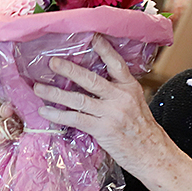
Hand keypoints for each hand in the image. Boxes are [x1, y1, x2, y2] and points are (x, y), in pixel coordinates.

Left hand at [32, 35, 191, 190]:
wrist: (153, 154)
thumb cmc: (143, 130)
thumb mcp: (136, 104)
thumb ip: (118, 92)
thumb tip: (95, 82)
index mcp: (130, 88)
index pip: (116, 64)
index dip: (103, 49)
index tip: (92, 36)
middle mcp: (120, 97)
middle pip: (91, 79)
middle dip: (69, 69)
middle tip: (52, 62)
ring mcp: (110, 113)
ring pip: (78, 99)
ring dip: (55, 93)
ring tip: (38, 88)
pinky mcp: (102, 129)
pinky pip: (75, 119)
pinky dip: (58, 114)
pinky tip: (45, 111)